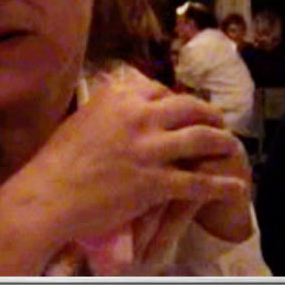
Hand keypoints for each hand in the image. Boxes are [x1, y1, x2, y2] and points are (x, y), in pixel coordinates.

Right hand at [0, 68, 247, 274]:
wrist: (49, 194)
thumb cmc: (57, 158)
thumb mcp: (82, 119)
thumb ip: (109, 110)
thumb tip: (122, 107)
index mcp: (119, 97)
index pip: (161, 90)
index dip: (178, 101)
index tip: (184, 110)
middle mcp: (139, 116)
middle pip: (189, 107)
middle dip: (209, 114)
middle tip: (217, 122)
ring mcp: (150, 149)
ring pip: (201, 139)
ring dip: (222, 143)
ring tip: (231, 146)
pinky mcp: (156, 181)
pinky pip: (198, 182)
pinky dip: (221, 186)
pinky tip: (236, 187)